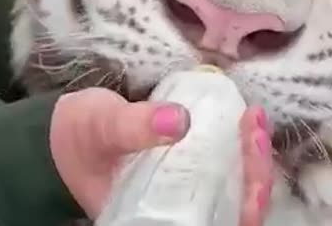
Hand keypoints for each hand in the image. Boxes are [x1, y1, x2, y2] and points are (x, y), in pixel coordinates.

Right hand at [49, 87, 272, 224]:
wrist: (77, 131)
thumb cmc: (83, 138)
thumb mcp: (100, 128)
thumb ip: (132, 127)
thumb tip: (177, 120)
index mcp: (156, 218)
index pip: (212, 224)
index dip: (243, 208)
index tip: (253, 172)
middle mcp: (179, 210)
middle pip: (234, 207)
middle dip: (254, 172)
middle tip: (255, 129)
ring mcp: (189, 188)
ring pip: (236, 184)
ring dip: (253, 154)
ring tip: (254, 117)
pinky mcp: (193, 164)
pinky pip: (227, 161)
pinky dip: (240, 143)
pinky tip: (244, 116)